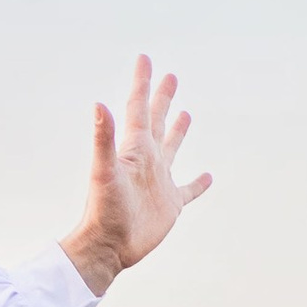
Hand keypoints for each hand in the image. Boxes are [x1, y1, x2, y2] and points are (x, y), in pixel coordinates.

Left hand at [60, 56, 209, 298]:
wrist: (108, 247)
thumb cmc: (103, 210)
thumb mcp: (103, 171)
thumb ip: (103, 138)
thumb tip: (98, 104)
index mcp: (134, 149)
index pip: (138, 108)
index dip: (142, 83)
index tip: (144, 59)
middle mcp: (147, 161)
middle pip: (157, 121)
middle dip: (162, 98)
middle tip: (170, 76)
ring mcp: (159, 181)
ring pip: (172, 149)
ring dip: (177, 131)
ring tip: (185, 114)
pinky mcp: (170, 204)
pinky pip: (188, 190)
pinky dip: (199, 183)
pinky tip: (208, 176)